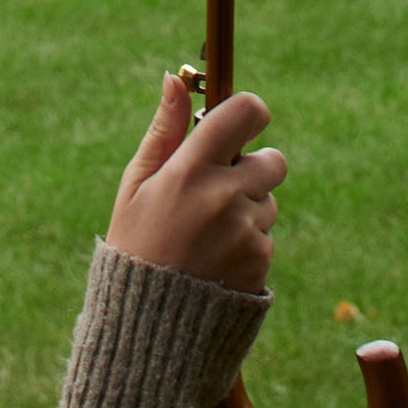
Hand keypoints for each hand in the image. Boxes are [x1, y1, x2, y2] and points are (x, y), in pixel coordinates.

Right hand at [106, 76, 282, 293]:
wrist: (148, 327)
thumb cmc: (135, 246)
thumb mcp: (136, 187)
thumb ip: (163, 131)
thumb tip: (175, 79)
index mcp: (190, 170)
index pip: (245, 113)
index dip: (249, 113)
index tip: (241, 124)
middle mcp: (224, 196)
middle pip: (272, 159)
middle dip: (252, 169)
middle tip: (216, 191)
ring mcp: (246, 230)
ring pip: (268, 202)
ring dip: (247, 211)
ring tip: (205, 238)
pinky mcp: (261, 261)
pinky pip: (266, 237)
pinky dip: (247, 245)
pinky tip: (215, 262)